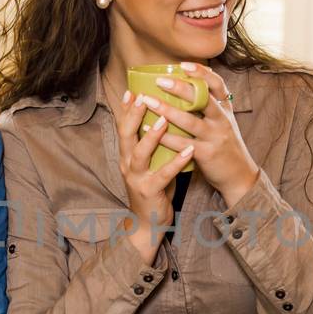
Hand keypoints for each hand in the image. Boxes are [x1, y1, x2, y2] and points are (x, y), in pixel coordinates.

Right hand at [115, 88, 194, 260]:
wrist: (148, 223)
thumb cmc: (154, 188)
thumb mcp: (150, 163)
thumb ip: (153, 145)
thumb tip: (165, 118)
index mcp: (127, 155)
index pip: (123, 128)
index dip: (126, 109)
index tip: (131, 90)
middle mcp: (127, 164)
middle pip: (126, 135)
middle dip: (134, 115)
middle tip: (143, 96)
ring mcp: (137, 178)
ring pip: (140, 154)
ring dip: (152, 135)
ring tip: (165, 119)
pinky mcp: (150, 192)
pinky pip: (163, 175)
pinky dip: (176, 161)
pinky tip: (189, 150)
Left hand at [146, 62, 259, 207]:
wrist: (239, 176)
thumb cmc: (225, 146)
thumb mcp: (223, 122)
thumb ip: (209, 107)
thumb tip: (185, 86)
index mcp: (225, 109)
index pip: (217, 85)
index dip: (202, 73)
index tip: (184, 64)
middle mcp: (222, 120)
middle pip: (203, 99)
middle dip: (181, 88)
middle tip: (160, 80)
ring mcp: (215, 137)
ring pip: (190, 121)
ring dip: (167, 110)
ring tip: (148, 101)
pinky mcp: (207, 154)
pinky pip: (182, 144)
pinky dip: (164, 136)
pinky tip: (148, 129)